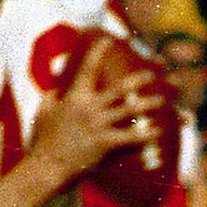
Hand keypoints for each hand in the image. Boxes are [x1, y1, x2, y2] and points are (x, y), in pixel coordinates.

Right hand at [25, 40, 164, 180]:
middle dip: (139, 79)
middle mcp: (89, 107)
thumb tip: (54, 83)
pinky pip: (131, 137)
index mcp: (74, 97)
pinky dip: (146, 134)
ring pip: (131, 110)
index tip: (108, 40)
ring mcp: (98, 125)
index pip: (87, 69)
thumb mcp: (43, 112)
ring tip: (163, 100)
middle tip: (152, 74)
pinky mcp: (105, 143)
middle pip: (120, 88)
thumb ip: (51, 96)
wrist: (45, 167)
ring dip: (149, 103)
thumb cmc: (42, 141)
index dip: (98, 53)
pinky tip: (158, 131)